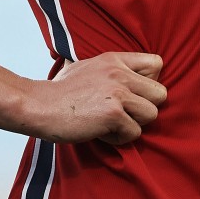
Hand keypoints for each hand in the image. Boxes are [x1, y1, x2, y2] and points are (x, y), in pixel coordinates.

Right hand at [28, 51, 166, 146]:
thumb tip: (129, 75)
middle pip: (161, 94)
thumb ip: (111, 69)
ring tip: (112, 124)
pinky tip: (101, 132)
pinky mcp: (112, 114)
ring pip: (152, 114)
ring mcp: (117, 93)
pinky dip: (119, 138)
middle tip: (124, 114)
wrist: (38, 105)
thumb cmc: (61, 90)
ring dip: (134, 125)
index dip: (151, 82)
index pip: (157, 63)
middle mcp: (120, 73)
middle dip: (145, 108)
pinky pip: (133, 132)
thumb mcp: (88, 66)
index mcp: (116, 59)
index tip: (134, 93)